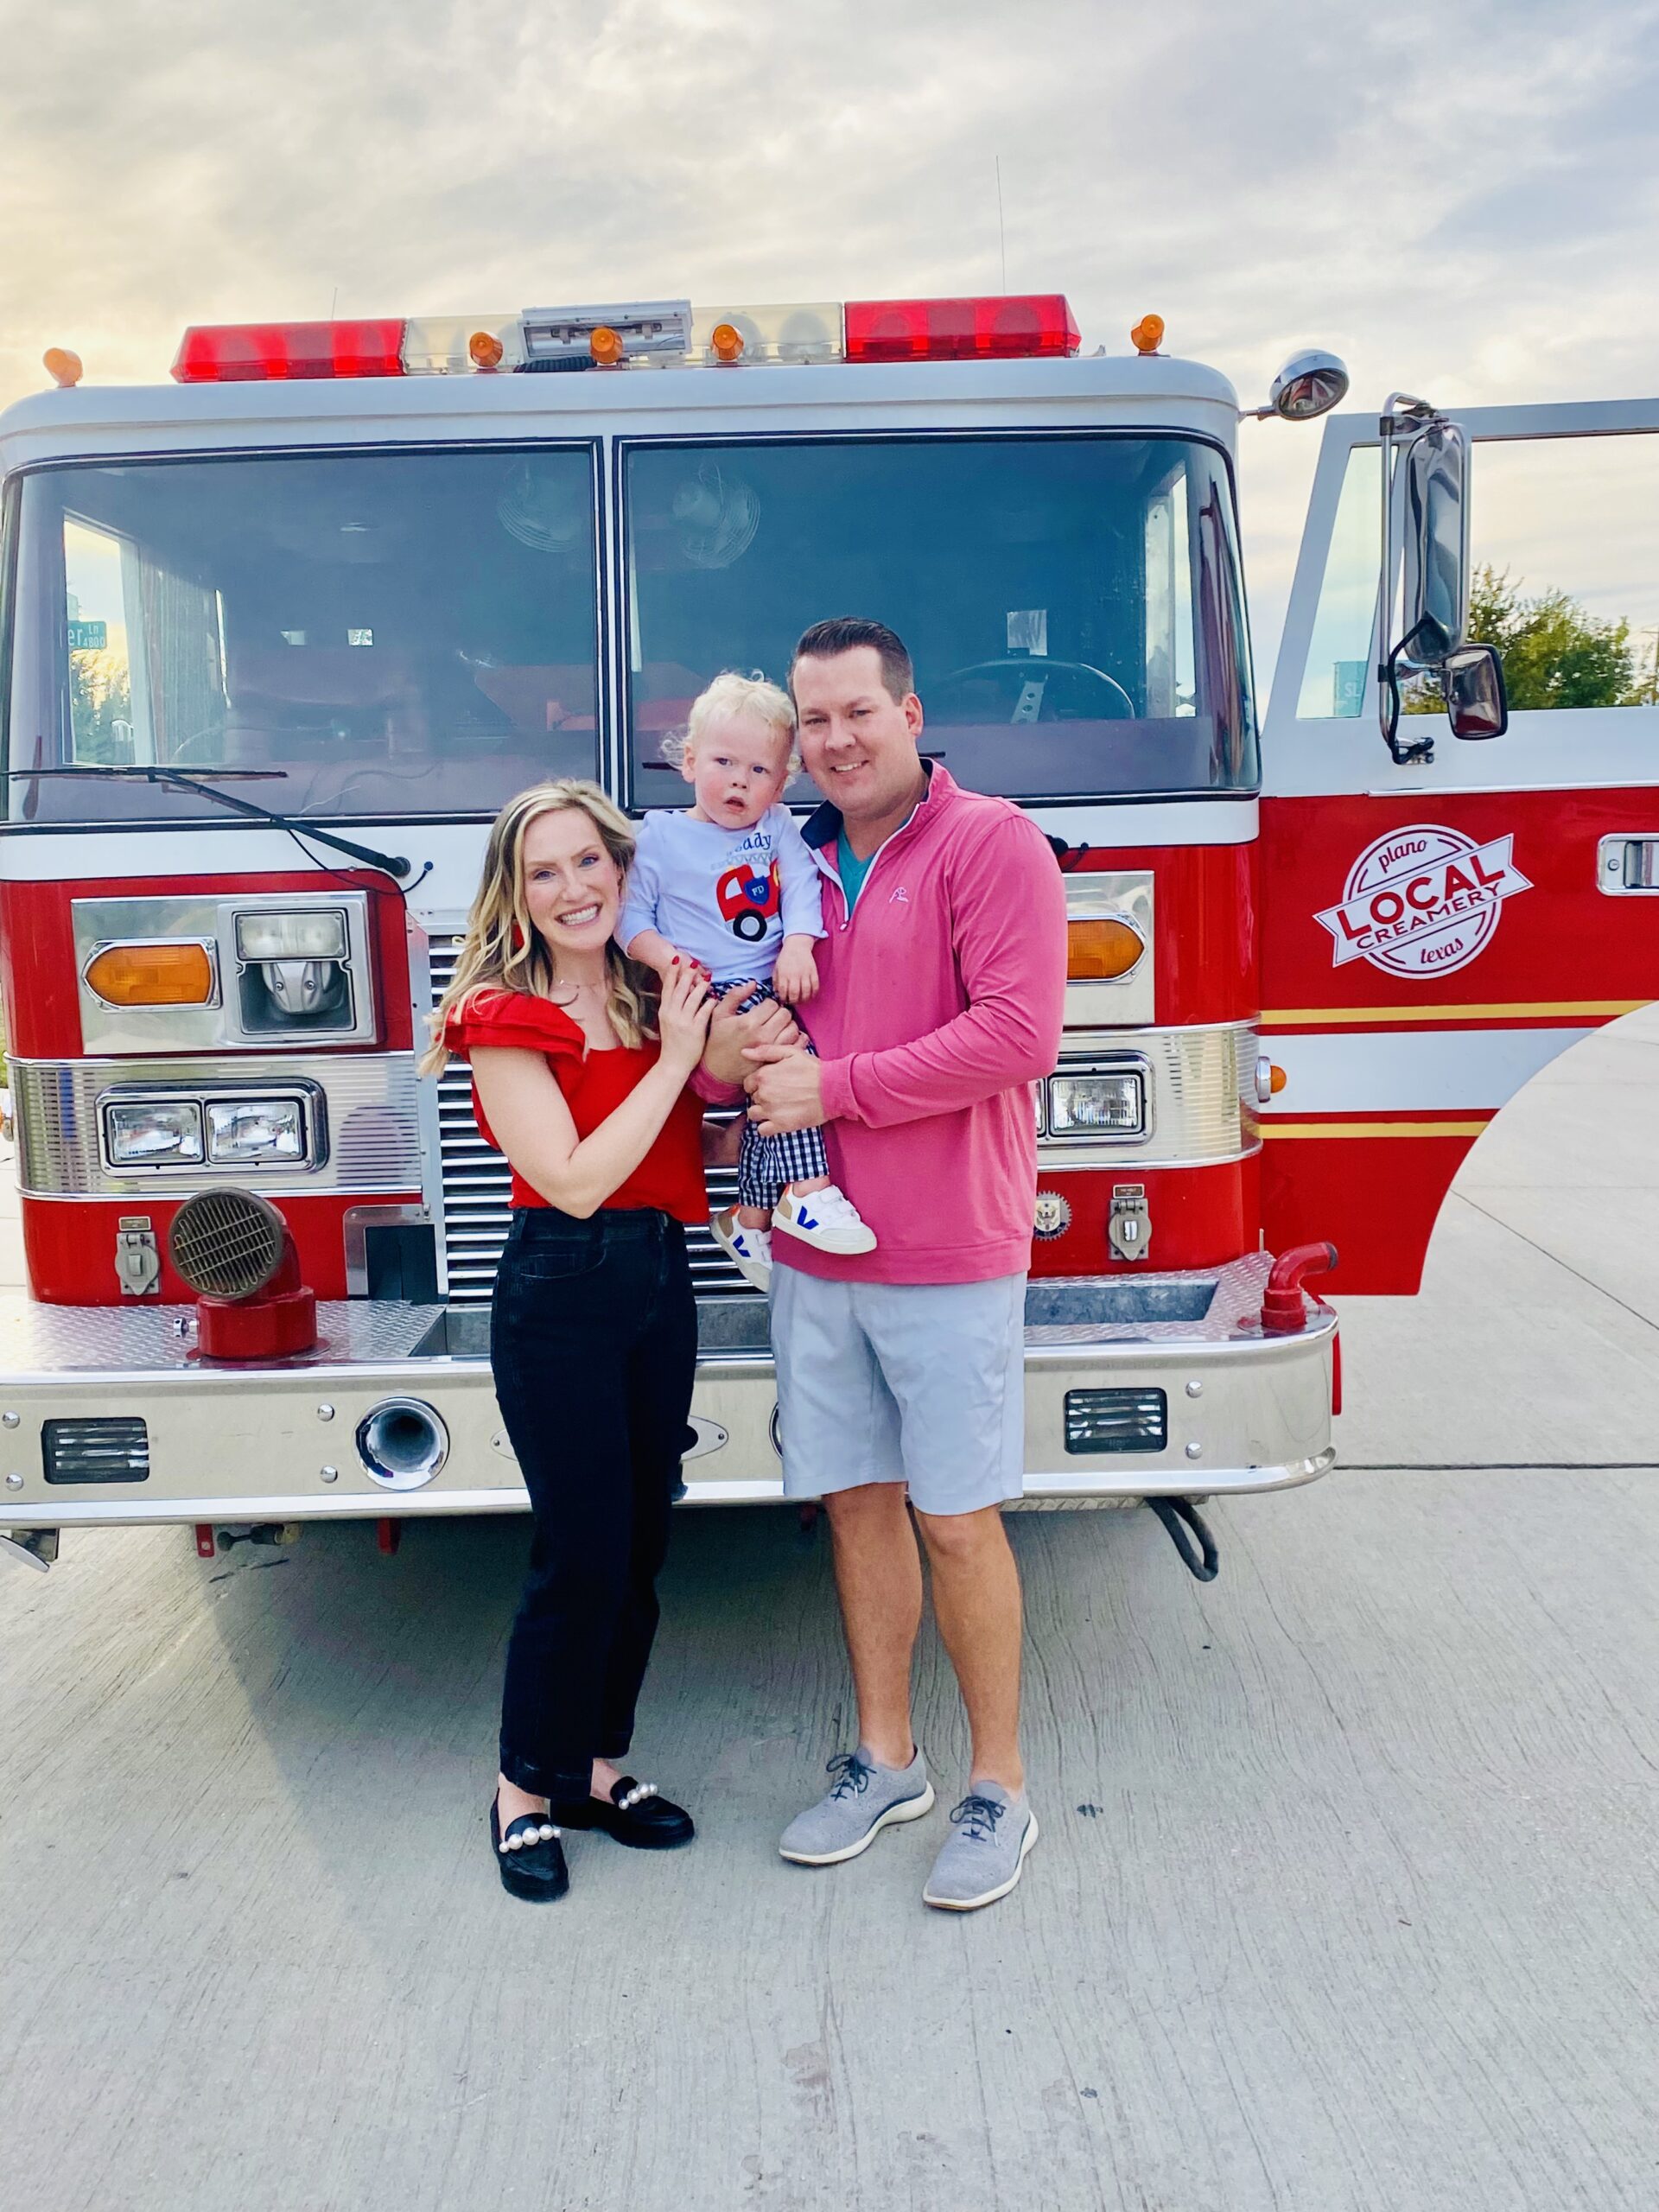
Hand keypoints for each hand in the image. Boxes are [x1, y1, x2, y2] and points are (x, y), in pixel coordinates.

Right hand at [656, 958, 712, 1078]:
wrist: (672, 1064)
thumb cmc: (673, 1043)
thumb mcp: (667, 1022)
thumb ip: (673, 1007)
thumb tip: (681, 991)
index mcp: (664, 1011)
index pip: (667, 988)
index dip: (672, 973)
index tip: (677, 961)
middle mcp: (672, 1014)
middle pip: (680, 990)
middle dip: (686, 975)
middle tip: (693, 963)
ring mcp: (683, 1022)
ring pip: (692, 999)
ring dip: (700, 987)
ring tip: (707, 978)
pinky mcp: (694, 1031)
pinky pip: (704, 1012)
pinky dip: (709, 1003)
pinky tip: (714, 998)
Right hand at [703, 984, 801, 1083]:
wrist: (717, 1072)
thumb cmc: (718, 1041)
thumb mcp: (719, 1014)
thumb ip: (735, 995)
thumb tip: (753, 983)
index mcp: (749, 1022)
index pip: (772, 1004)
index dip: (768, 1004)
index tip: (762, 1010)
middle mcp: (763, 1036)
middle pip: (785, 1014)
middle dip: (778, 1013)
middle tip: (770, 1018)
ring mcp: (772, 1049)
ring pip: (793, 1028)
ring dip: (787, 1026)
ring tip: (776, 1028)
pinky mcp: (776, 1060)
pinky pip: (797, 1045)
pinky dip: (794, 1040)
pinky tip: (783, 1039)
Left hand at [745, 1042, 825, 1135]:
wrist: (833, 1089)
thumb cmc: (814, 1070)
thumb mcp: (790, 1052)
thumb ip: (766, 1051)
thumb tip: (744, 1052)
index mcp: (764, 1075)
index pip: (748, 1083)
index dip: (758, 1084)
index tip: (770, 1084)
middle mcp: (764, 1094)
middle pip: (752, 1098)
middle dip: (762, 1096)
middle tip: (779, 1095)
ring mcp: (771, 1111)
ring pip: (754, 1114)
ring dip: (762, 1112)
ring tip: (777, 1108)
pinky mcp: (780, 1125)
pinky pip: (762, 1130)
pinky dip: (767, 1127)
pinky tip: (777, 1120)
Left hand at [772, 938, 818, 1005]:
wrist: (797, 945)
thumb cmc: (785, 958)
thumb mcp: (776, 968)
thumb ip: (776, 981)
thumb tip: (776, 993)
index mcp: (783, 974)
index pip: (783, 991)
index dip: (783, 999)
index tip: (784, 1000)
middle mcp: (794, 974)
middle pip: (794, 994)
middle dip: (793, 1001)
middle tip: (793, 1002)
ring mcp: (805, 973)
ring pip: (806, 992)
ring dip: (804, 999)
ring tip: (801, 1000)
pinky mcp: (813, 972)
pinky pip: (815, 986)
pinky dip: (813, 993)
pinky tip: (810, 995)